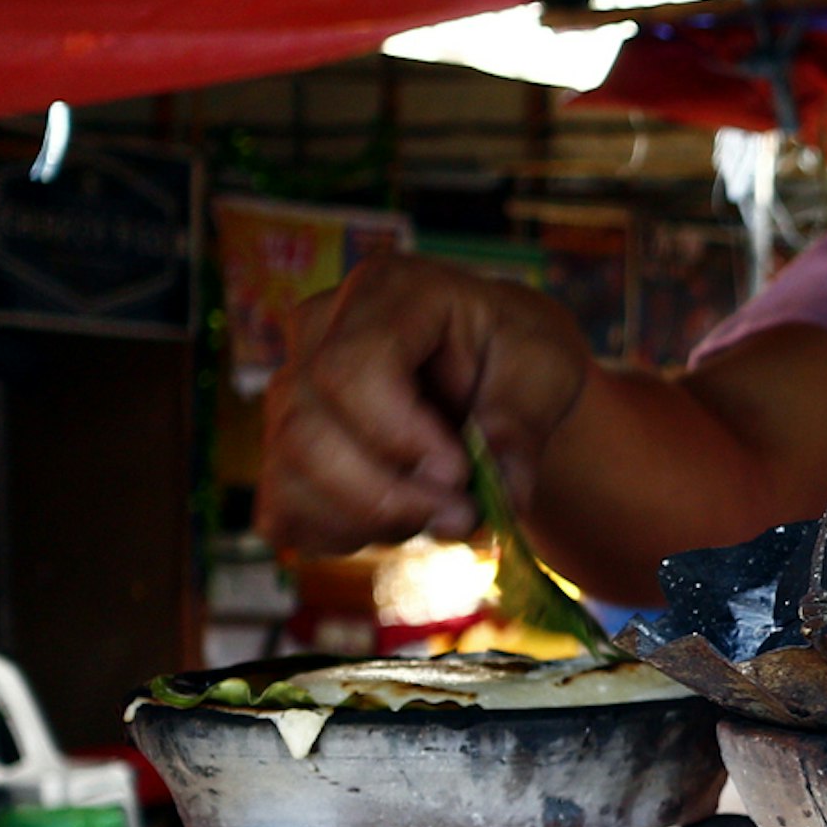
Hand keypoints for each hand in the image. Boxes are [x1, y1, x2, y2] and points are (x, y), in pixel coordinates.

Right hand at [258, 256, 595, 553]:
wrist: (494, 368)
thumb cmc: (516, 353)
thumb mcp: (545, 369)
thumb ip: (520, 425)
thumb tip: (502, 495)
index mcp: (386, 291)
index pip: (349, 369)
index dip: (398, 436)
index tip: (460, 474)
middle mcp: (317, 331)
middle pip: (307, 431)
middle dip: (387, 495)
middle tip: (462, 516)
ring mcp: (289, 388)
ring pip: (289, 476)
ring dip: (369, 521)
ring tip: (440, 517)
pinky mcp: (282, 445)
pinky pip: (284, 509)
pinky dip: (343, 535)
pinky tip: (399, 523)